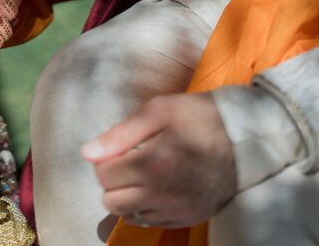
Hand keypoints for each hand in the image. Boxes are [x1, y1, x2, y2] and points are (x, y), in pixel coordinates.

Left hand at [81, 93, 236, 228]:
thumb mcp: (158, 111)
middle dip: (112, 181)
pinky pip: (152, 222)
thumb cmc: (201, 116)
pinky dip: (147, 207)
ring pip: (129, 215)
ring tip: (142, 175)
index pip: (103, 174)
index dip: (104, 160)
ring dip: (128, 196)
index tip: (116, 149)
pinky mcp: (191, 217)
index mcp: (154, 162)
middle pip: (111, 200)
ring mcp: (178, 209)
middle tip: (126, 163)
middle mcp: (164, 192)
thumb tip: (87, 153)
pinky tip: (157, 187)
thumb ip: (119, 134)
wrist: (248, 137)